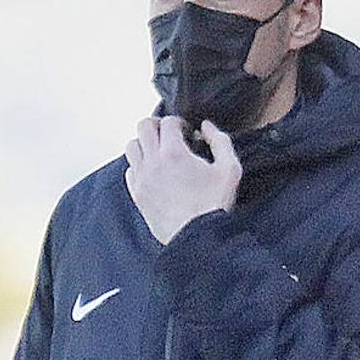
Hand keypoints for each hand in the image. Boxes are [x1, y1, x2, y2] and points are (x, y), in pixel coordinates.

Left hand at [124, 116, 242, 244]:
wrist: (198, 238)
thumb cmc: (213, 205)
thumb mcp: (229, 169)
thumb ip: (220, 141)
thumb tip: (206, 127)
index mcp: (174, 153)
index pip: (167, 122)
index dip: (179, 123)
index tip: (187, 133)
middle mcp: (152, 163)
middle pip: (143, 127)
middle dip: (157, 125)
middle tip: (169, 134)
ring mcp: (142, 179)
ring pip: (131, 147)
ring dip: (144, 143)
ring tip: (159, 151)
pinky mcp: (137, 195)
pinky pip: (129, 170)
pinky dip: (137, 165)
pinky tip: (152, 171)